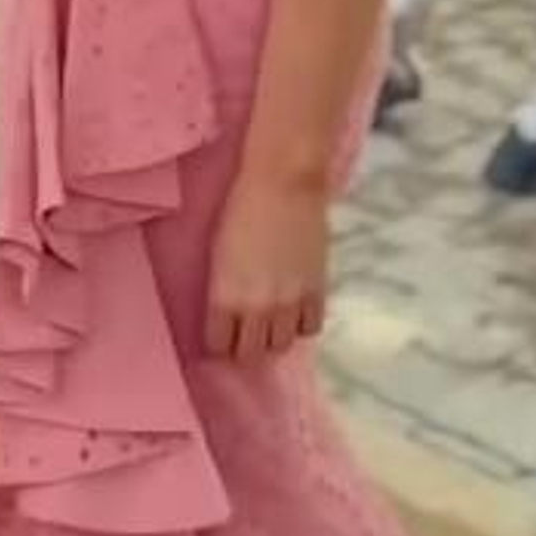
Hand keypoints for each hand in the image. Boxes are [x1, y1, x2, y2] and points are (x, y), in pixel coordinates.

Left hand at [205, 172, 329, 363]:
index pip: (219, 346)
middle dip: (244, 344)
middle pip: (251, 353)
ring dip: (273, 335)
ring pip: (281, 345)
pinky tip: (294, 307)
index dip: (218, 341)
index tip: (219, 334)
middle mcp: (257, 308)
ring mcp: (290, 303)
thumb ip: (224, 288)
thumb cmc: (240, 207)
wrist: (284, 182)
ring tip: (269, 318)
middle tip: (244, 329)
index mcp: (225, 297)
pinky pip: (310, 328)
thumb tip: (228, 312)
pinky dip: (301, 322)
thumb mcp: (218, 252)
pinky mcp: (317, 292)